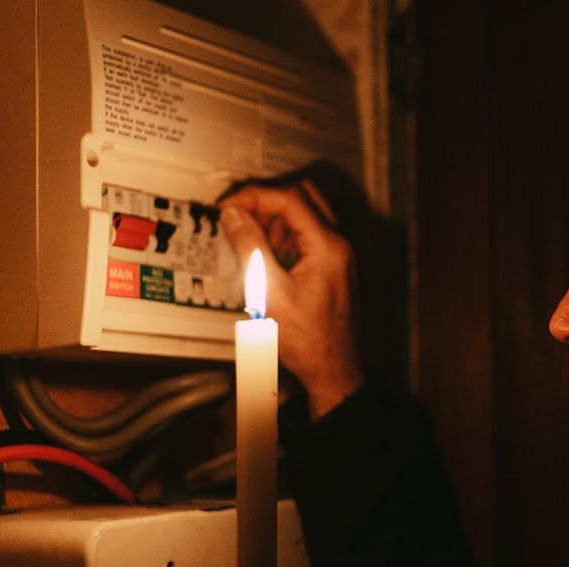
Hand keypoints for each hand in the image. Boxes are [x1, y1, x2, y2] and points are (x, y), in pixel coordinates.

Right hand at [219, 182, 363, 417]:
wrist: (332, 368)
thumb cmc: (309, 342)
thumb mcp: (270, 292)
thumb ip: (251, 248)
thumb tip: (234, 216)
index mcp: (328, 247)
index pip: (289, 198)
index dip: (253, 196)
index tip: (228, 206)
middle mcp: (340, 244)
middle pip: (303, 195)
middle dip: (266, 198)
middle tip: (238, 212)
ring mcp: (340, 253)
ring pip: (308, 210)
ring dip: (276, 214)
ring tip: (250, 235)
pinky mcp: (335, 264)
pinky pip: (311, 231)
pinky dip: (287, 231)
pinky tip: (268, 251)